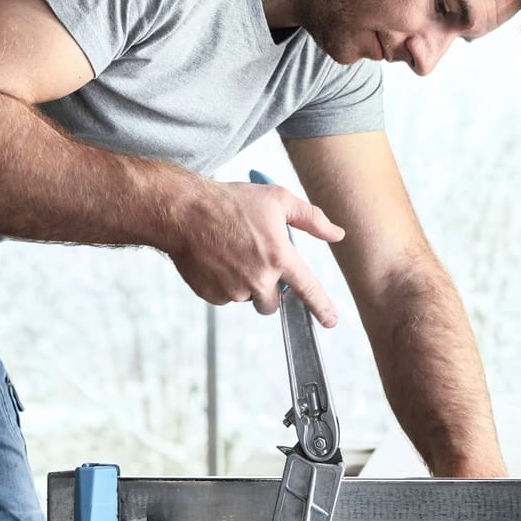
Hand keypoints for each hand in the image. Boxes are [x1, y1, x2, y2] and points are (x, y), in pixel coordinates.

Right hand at [166, 180, 345, 325]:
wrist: (184, 211)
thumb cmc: (230, 202)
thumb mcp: (277, 200)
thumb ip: (312, 219)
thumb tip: (337, 234)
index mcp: (279, 256)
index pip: (308, 289)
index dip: (322, 307)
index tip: (330, 321)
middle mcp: (258, 278)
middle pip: (272, 303)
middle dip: (268, 289)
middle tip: (255, 262)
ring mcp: (233, 289)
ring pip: (247, 298)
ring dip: (244, 284)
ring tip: (232, 254)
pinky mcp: (212, 294)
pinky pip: (225, 297)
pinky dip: (224, 284)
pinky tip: (217, 261)